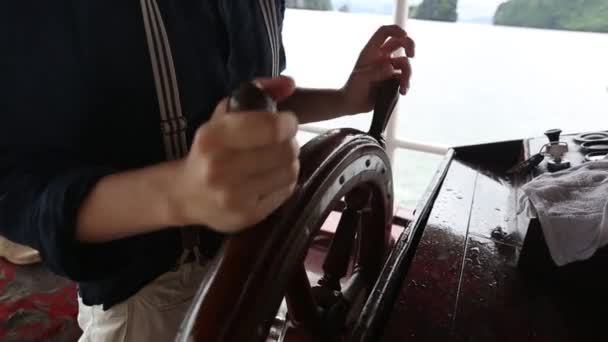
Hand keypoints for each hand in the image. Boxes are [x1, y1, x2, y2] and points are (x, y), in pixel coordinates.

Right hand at [169, 77, 299, 232]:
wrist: (185, 195)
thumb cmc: (208, 149)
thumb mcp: (223, 115)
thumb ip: (257, 91)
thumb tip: (290, 82)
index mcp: (213, 138)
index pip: (271, 128)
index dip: (288, 123)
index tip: (287, 122)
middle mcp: (221, 169)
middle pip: (285, 151)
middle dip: (289, 142)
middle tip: (282, 142)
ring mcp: (235, 197)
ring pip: (290, 171)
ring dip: (289, 162)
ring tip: (276, 159)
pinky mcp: (247, 216)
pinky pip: (286, 191)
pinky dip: (285, 181)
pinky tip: (270, 177)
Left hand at [342, 25, 414, 113]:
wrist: (353, 104)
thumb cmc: (352, 88)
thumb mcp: (361, 78)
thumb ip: (375, 72)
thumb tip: (390, 67)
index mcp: (371, 51)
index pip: (384, 32)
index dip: (396, 30)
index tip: (404, 36)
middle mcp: (381, 56)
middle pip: (400, 42)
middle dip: (409, 45)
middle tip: (412, 55)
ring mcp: (388, 68)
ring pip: (405, 63)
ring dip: (408, 74)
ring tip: (403, 88)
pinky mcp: (392, 79)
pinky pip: (404, 77)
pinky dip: (406, 84)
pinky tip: (403, 92)